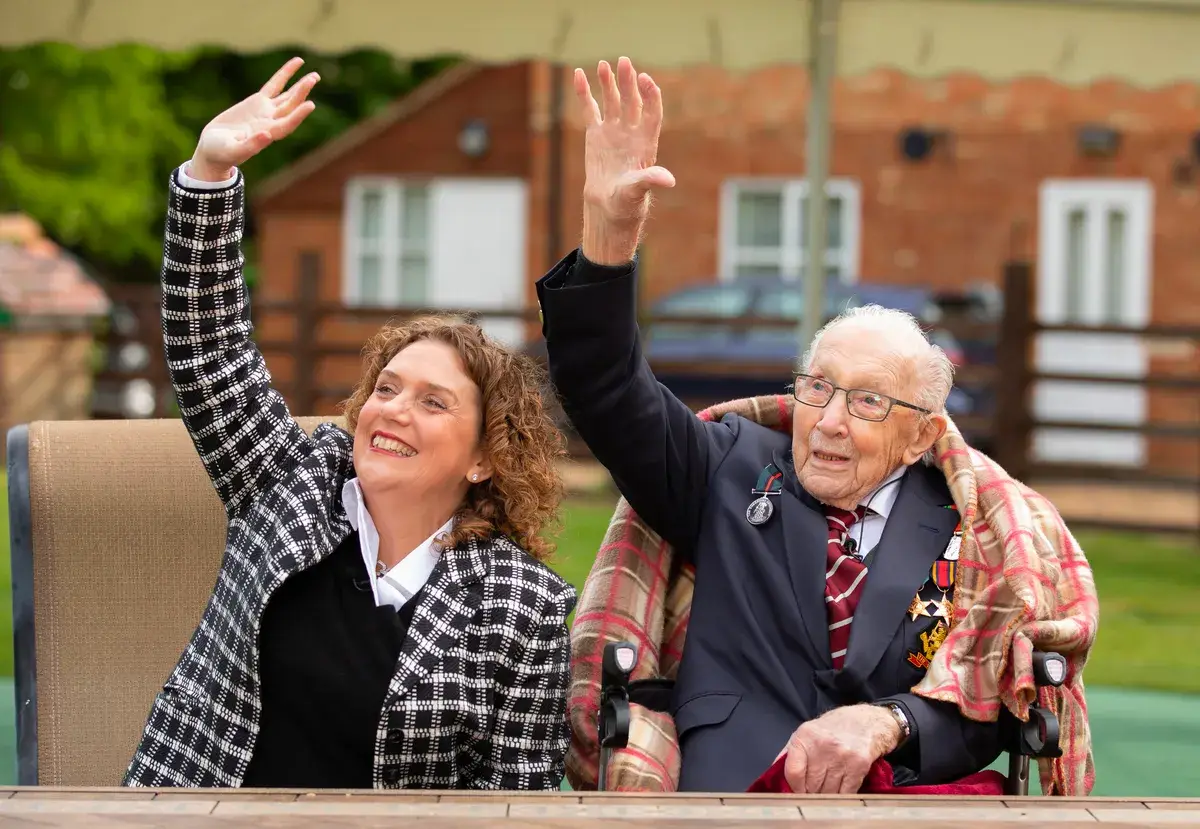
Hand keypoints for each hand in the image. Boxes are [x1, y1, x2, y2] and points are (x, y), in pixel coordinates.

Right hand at [188, 57, 319, 181]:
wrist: (214, 148)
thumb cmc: (222, 153)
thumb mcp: (233, 151)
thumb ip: (250, 146)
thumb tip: (267, 135)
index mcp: (267, 135)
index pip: (287, 124)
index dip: (298, 115)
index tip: (310, 105)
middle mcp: (271, 122)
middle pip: (290, 106)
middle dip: (301, 92)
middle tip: (314, 78)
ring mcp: (266, 111)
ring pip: (287, 96)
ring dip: (300, 86)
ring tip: (314, 76)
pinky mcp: (258, 102)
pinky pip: (274, 85)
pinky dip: (284, 74)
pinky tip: (297, 63)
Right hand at [572, 57, 675, 264]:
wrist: (608, 208)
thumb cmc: (627, 203)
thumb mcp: (638, 191)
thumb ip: (650, 181)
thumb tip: (669, 180)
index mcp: (646, 143)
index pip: (652, 113)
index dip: (650, 95)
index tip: (644, 79)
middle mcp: (632, 133)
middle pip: (632, 101)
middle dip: (628, 82)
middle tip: (624, 62)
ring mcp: (613, 132)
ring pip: (612, 101)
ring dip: (609, 82)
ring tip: (604, 64)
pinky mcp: (596, 135)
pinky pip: (590, 109)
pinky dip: (584, 93)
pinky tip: (578, 74)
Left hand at [782, 704, 902, 793]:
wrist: (864, 722)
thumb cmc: (831, 730)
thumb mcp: (805, 733)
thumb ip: (789, 754)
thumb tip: (773, 776)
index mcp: (805, 736)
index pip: (793, 772)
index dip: (793, 787)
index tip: (796, 791)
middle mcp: (823, 745)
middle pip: (810, 786)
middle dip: (810, 792)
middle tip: (812, 791)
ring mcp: (842, 756)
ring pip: (828, 792)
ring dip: (825, 796)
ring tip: (825, 789)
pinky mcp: (858, 766)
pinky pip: (845, 793)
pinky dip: (840, 796)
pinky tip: (838, 789)